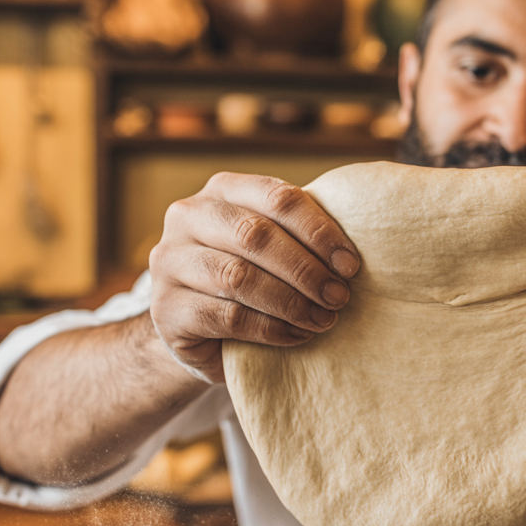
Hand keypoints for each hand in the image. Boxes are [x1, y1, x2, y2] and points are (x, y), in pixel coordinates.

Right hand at [148, 172, 360, 381]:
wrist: (196, 330)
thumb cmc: (250, 279)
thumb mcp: (272, 246)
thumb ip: (299, 234)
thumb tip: (359, 249)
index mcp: (223, 190)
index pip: (278, 197)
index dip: (320, 231)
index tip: (352, 265)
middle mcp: (188, 216)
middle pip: (256, 235)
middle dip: (307, 269)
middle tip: (340, 297)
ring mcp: (169, 262)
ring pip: (240, 278)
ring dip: (292, 302)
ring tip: (324, 319)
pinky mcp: (165, 309)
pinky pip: (227, 316)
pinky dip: (271, 328)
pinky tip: (297, 335)